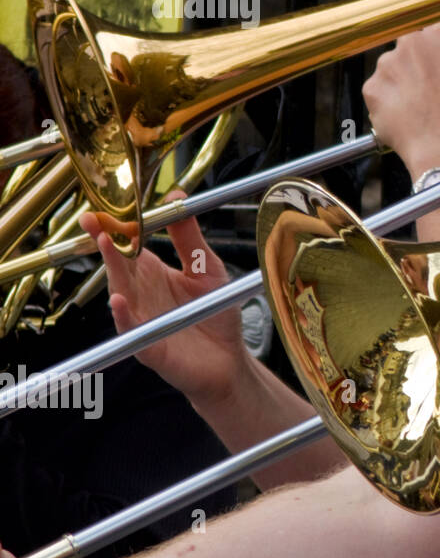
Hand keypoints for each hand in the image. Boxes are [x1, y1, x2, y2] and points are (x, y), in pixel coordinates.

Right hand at [82, 195, 251, 407]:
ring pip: (120, 291)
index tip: (102, 209)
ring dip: (112, 270)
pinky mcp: (148, 345)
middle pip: (119, 265)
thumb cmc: (215, 314)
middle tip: (93, 221)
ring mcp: (141, 319)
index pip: (128, 246)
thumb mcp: (207, 267)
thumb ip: (189, 236)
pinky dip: (123, 315)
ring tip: (106, 245)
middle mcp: (141, 294)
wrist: (228, 360)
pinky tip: (118, 300)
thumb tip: (177, 197)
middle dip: (105, 242)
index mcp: (153, 273)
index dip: (116, 228)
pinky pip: (131, 329)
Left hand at [362, 16, 439, 176]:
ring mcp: (387, 66)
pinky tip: (412, 114)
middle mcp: (410, 43)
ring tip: (427, 104)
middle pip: (417, 43)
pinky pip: (382, 88)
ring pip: (397, 65)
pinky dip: (394, 99)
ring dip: (409, 79)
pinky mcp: (373, 89)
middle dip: (428, 60)